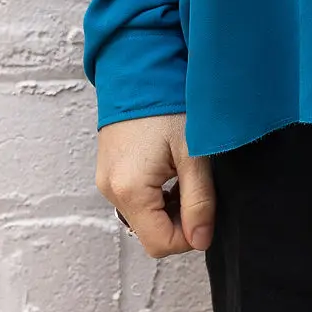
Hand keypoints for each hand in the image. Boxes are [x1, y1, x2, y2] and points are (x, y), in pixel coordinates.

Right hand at [96, 113, 215, 257]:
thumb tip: (201, 241)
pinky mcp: (108, 169)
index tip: (206, 211)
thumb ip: (199, 201)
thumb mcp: (193, 153)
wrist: (139, 66)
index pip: (159, 244)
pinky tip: (169, 167)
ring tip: (183, 172)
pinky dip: (154, 193)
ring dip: (167, 206)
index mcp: (129, 190)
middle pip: (149, 231)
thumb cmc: (167, 103)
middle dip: (178, 219)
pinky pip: (133, 197)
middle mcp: (110, 190)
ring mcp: (106, 180)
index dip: (188, 236)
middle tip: (196, 185)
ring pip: (142, 215)